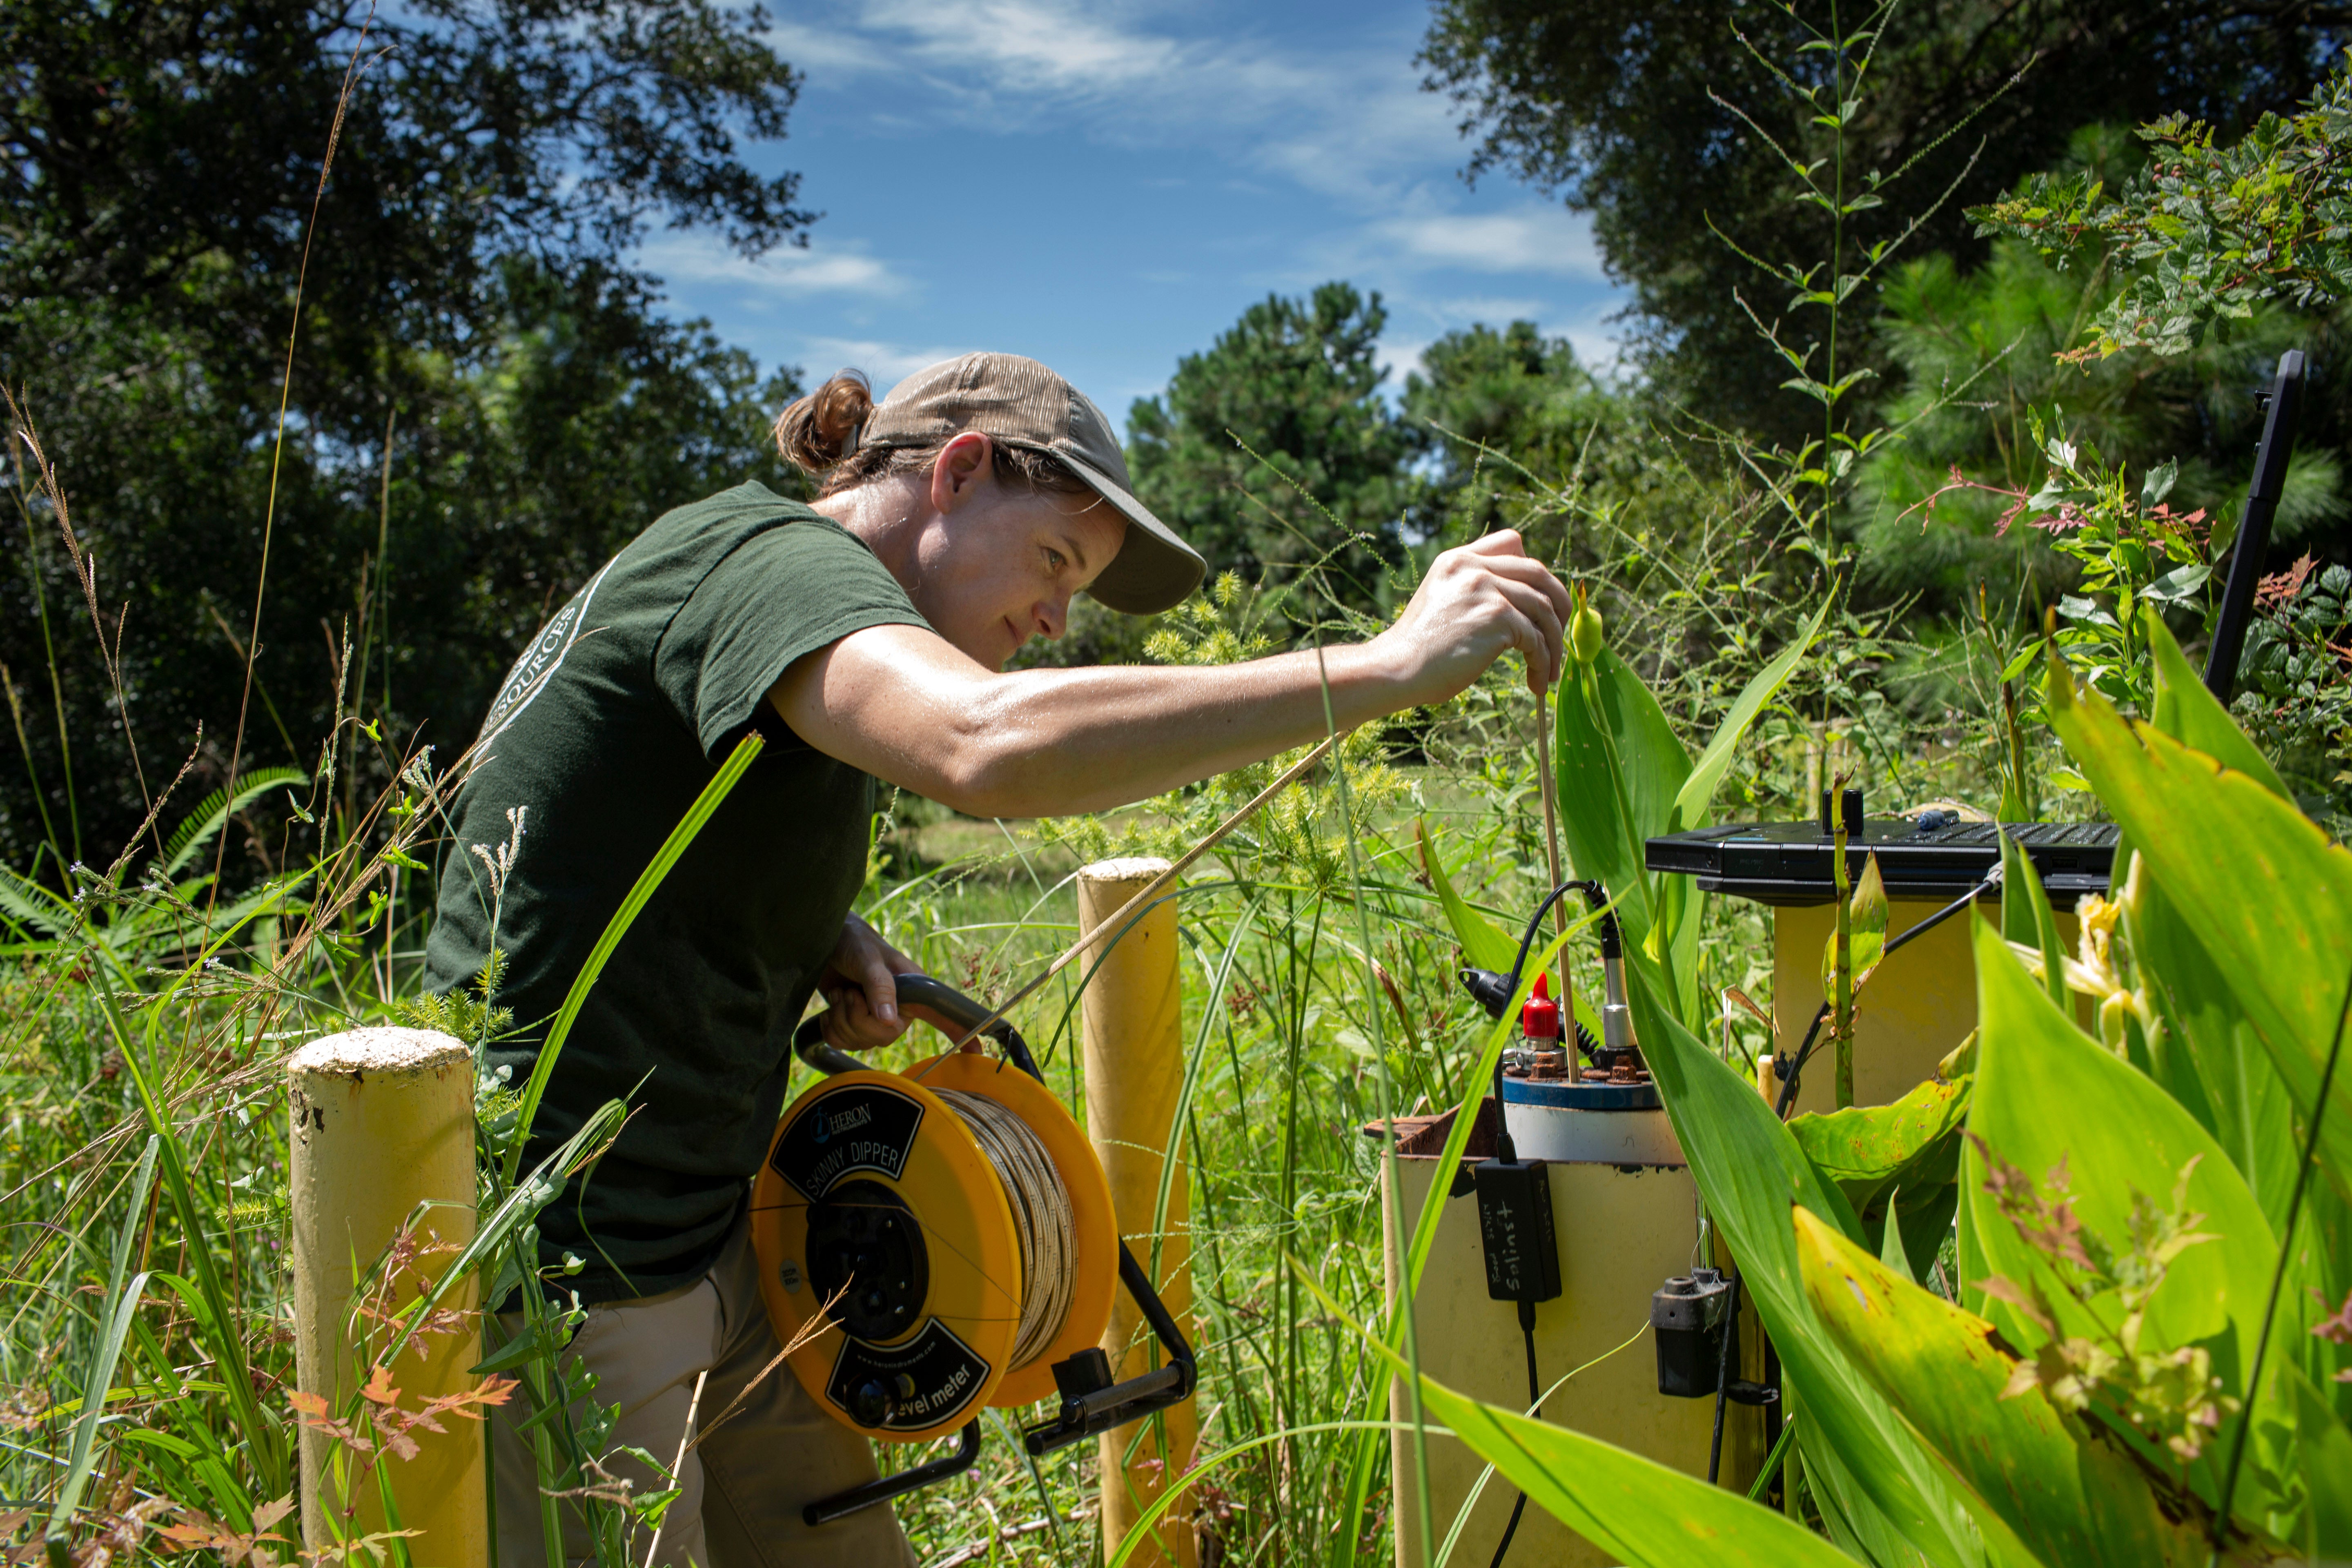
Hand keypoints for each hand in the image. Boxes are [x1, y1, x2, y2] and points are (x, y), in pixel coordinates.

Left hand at [815, 915, 953, 1054]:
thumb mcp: (867, 958)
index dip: (959, 1033)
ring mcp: (876, 1018)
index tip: (977, 1052)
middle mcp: (898, 1008)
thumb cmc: (852, 941)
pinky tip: (831, 1008)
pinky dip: (831, 1028)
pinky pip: (844, 1043)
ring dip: (843, 1019)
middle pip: (885, 1037)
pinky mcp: (854, 1023)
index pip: (941, 1014)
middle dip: (859, 1020)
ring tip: (841, 994)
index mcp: (913, 990)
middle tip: (850, 994)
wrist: (823, 940)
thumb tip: (890, 1021)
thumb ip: (880, 986)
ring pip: (862, 1042)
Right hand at [1375, 531, 1570, 703]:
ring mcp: (1485, 588)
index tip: (1538, 601)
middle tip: (1559, 635)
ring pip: (1544, 608)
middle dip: (1558, 606)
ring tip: (1548, 673)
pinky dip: (1543, 661)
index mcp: (1458, 559)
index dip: (1533, 570)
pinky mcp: (1496, 616)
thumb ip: (1474, 591)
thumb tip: (1520, 607)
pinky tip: (1536, 680)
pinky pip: (1536, 638)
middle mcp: (1473, 566)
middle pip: (1539, 573)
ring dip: (1554, 644)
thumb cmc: (1419, 650)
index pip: (1512, 542)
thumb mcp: (1443, 602)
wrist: (1396, 668)